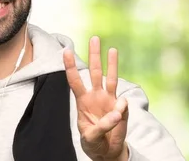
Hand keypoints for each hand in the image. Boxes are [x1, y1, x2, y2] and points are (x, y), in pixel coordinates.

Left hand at [64, 36, 128, 160]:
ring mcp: (109, 101)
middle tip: (94, 38)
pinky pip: (123, 104)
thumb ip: (103, 125)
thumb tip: (120, 108)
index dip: (70, 66)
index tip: (66, 51)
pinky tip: (120, 111)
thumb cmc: (94, 142)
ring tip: (113, 49)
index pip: (75, 80)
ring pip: (111, 78)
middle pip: (95, 72)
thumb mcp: (91, 137)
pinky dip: (122, 107)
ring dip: (112, 64)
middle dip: (94, 55)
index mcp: (82, 101)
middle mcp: (96, 96)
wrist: (107, 152)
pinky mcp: (121, 109)